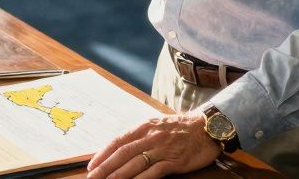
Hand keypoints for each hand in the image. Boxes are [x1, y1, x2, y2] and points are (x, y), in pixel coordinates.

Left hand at [86, 113, 221, 177]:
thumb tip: (121, 148)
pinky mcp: (174, 161)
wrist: (207, 126)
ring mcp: (162, 149)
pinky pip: (154, 171)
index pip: (118, 141)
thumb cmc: (181, 127)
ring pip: (135, 163)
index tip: (91, 166)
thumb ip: (140, 136)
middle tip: (92, 177)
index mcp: (144, 127)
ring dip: (118, 175)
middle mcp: (151, 136)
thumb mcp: (157, 125)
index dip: (102, 154)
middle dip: (105, 167)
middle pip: (123, 153)